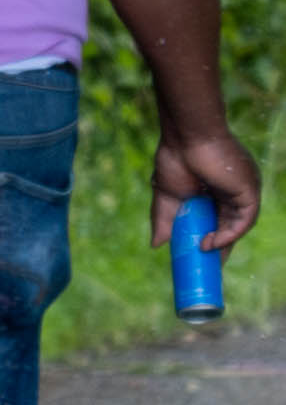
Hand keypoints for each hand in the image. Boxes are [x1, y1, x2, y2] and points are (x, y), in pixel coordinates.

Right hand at [157, 123, 260, 253]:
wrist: (187, 137)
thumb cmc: (176, 158)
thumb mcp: (167, 196)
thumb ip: (164, 220)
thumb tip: (156, 245)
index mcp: (217, 192)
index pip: (219, 221)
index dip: (211, 241)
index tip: (200, 259)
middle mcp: (234, 192)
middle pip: (230, 226)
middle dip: (219, 247)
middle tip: (205, 267)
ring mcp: (243, 191)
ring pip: (238, 225)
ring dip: (223, 243)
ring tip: (203, 254)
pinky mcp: (249, 191)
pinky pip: (245, 219)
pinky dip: (231, 234)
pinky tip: (212, 242)